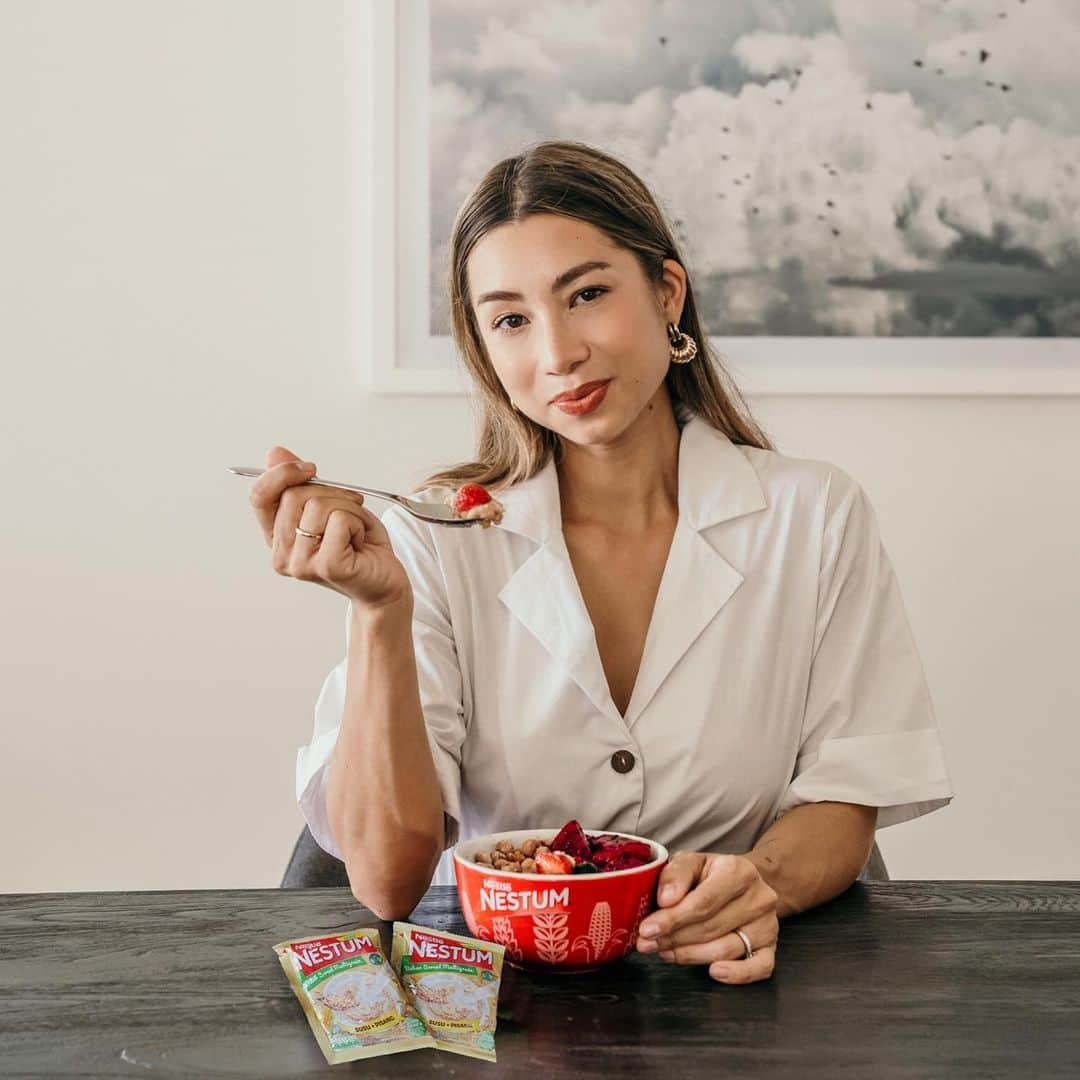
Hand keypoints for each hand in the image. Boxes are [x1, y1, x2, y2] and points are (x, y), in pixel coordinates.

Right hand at [249, 446, 411, 609]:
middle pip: (295, 495)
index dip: (283, 473)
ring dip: (349, 509)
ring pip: (318, 505)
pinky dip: (358, 522)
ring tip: (356, 530)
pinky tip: (360, 542)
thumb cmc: (359, 546)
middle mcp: (282, 554)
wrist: (385, 584)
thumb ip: (300, 483)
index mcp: (277, 538)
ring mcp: (301, 564)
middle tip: (351, 510)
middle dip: (331, 492)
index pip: (260, 496)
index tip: (311, 468)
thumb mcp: (329, 506)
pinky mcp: (326, 566)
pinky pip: (340, 520)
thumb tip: (275, 453)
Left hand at [635, 852, 778, 983]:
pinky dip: (737, 974)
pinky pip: (760, 967)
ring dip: (690, 955)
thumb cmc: (711, 874)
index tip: (647, 929)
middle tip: (647, 943)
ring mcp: (768, 924)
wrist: (744, 882)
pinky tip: (714, 972)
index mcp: (738, 871)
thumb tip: (666, 900)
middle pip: (711, 927)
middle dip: (674, 938)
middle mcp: (759, 897)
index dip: (673, 919)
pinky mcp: (772, 947)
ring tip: (665, 952)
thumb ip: (675, 874)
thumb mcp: (691, 862)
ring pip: (727, 949)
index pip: (703, 902)